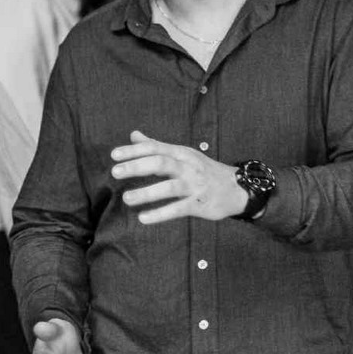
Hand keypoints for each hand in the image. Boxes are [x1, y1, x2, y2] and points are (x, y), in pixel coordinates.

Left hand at [110, 130, 246, 223]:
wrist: (238, 188)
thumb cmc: (204, 170)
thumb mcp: (183, 154)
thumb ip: (157, 146)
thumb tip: (134, 135)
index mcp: (182, 153)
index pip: (155, 147)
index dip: (134, 150)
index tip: (114, 155)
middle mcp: (188, 166)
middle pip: (161, 162)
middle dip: (137, 166)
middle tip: (115, 172)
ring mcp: (195, 185)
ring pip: (169, 187)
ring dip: (147, 193)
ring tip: (127, 198)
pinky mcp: (200, 204)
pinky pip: (178, 209)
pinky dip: (160, 214)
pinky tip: (143, 218)